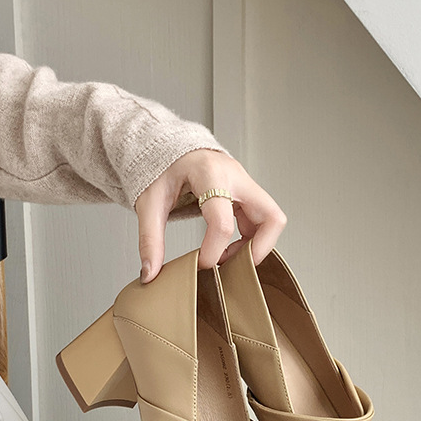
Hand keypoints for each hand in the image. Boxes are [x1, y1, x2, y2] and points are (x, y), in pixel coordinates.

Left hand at [134, 149, 286, 282]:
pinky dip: (250, 239)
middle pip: (271, 217)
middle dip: (258, 249)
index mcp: (209, 174)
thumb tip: (150, 273)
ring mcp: (244, 183)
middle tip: (235, 266)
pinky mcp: (246, 192)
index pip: (222, 222)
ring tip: (227, 257)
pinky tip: (228, 246)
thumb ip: (150, 239)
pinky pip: (261, 219)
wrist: (166, 146)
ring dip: (255, 245)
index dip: (213, 251)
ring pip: (271, 220)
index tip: (199, 264)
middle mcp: (235, 176)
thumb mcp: (149, 202)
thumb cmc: (160, 167)